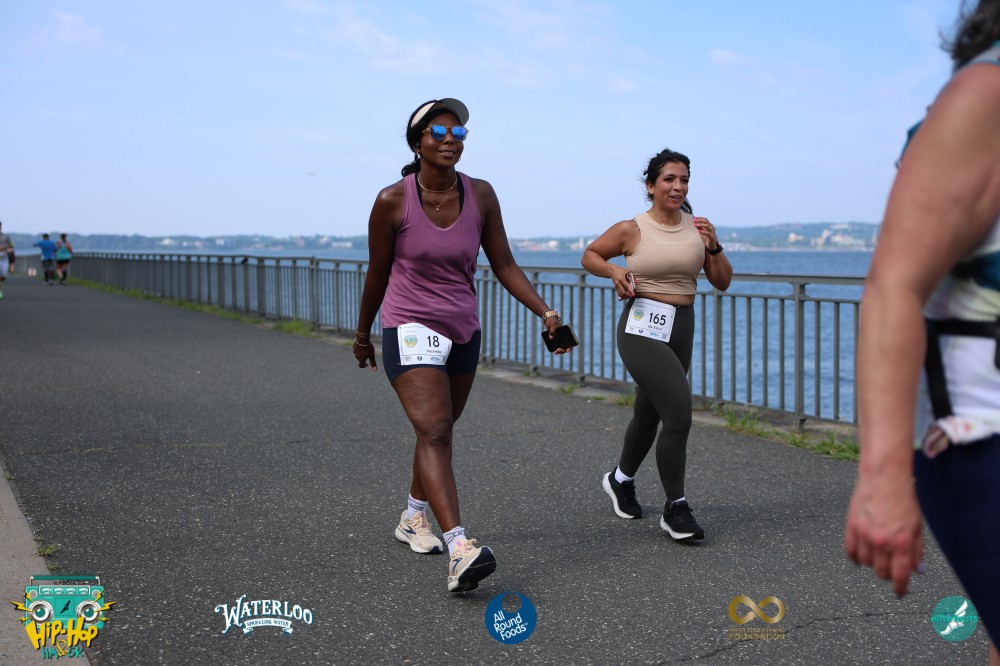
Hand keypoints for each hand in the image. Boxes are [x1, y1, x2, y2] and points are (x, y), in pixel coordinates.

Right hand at [353, 339, 377, 370]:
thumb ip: (373, 363)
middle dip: (364, 358)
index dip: (364, 366)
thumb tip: (375, 370)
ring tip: (366, 349)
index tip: (367, 364)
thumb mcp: (372, 356)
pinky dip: (359, 349)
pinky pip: (356, 350)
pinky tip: (363, 345)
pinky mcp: (353, 347)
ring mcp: (354, 351)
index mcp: (361, 359)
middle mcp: (357, 356)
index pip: (361, 365)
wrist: (363, 339)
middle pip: (360, 359)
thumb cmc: (368, 348)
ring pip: (358, 354)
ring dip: (361, 353)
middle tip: (368, 354)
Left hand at [543, 315, 571, 354]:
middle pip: (566, 347)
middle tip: (558, 350)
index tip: (567, 350)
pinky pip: (556, 347)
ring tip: (555, 352)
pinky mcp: (555, 341)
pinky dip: (555, 350)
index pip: (571, 342)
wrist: (548, 321)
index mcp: (567, 334)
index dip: (570, 347)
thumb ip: (552, 330)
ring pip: (562, 348)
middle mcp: (564, 338)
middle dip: (563, 350)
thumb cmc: (553, 322)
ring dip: (560, 351)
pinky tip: (553, 352)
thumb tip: (551, 338)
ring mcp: (560, 340)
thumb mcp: (553, 324)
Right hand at [611, 267, 635, 299]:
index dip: (630, 291)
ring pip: (621, 294)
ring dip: (626, 296)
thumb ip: (633, 277)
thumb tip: (637, 282)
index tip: (633, 294)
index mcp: (621, 278)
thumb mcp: (627, 272)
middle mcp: (618, 283)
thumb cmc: (621, 271)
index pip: (626, 286)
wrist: (612, 271)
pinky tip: (626, 295)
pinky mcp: (615, 288)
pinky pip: (619, 294)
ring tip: (630, 296)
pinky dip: (623, 296)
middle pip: (623, 292)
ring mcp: (616, 286)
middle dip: (628, 295)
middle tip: (633, 295)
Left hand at [693, 217, 719, 251]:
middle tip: (694, 220)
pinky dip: (703, 232)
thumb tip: (693, 223)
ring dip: (701, 224)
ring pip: (707, 226)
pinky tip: (699, 231)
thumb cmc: (706, 238)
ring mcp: (713, 232)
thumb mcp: (702, 232)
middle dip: (699, 220)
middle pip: (706, 221)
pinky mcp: (712, 237)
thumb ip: (699, 228)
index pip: (705, 219)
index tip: (694, 217)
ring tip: (695, 225)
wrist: (711, 247)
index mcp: (709, 225)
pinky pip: (708, 233)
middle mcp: (712, 227)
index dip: (700, 218)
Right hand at [844, 472, 923, 595]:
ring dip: (873, 563)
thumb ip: (917, 551)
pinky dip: (855, 557)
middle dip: (888, 574)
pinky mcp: (851, 526)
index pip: (900, 575)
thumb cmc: (904, 499)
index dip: (900, 588)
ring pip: (866, 563)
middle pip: (881, 572)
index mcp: (901, 542)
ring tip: (878, 554)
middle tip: (891, 567)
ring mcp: (864, 534)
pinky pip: (850, 551)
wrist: (884, 477)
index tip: (900, 593)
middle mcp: (882, 541)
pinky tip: (861, 555)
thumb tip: (917, 571)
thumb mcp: (917, 526)